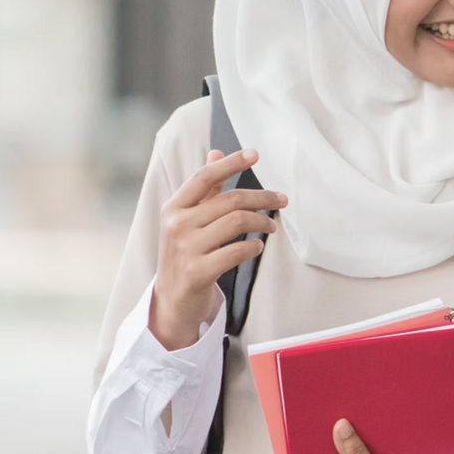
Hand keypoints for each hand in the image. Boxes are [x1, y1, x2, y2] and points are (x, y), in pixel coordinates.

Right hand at [151, 148, 287, 349]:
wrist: (172, 300)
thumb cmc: (185, 253)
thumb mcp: (187, 220)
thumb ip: (204, 190)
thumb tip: (216, 153)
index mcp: (173, 208)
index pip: (204, 177)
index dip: (231, 163)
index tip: (255, 154)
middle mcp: (177, 225)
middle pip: (230, 200)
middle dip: (262, 197)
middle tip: (282, 200)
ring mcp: (186, 249)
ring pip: (236, 222)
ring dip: (261, 221)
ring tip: (271, 226)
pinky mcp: (198, 272)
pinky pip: (236, 251)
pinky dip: (253, 247)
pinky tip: (257, 246)